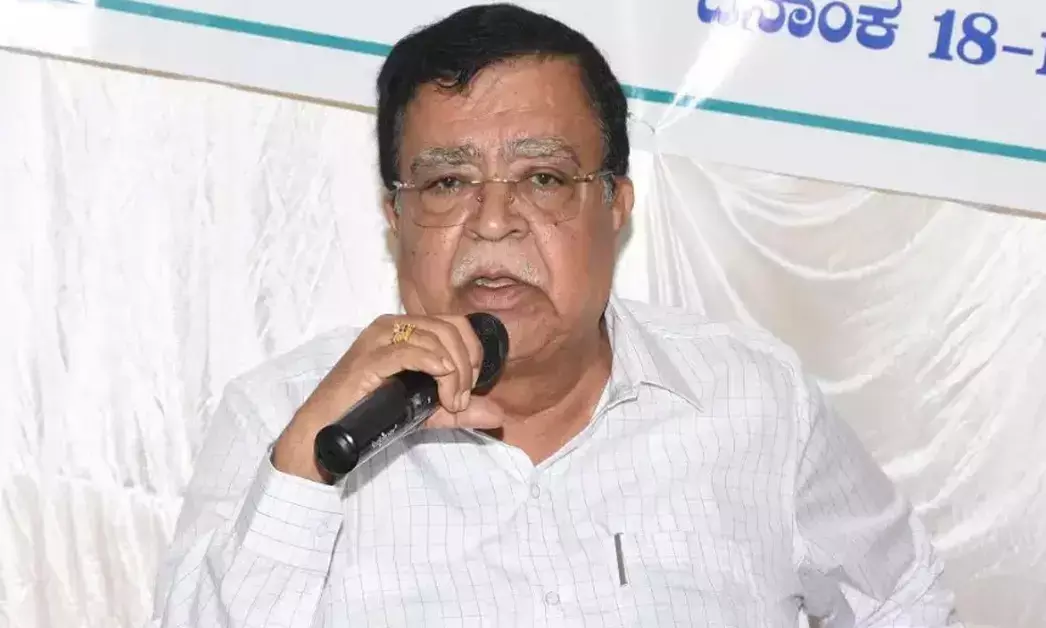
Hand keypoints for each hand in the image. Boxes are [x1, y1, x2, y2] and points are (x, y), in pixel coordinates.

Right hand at [272, 314, 506, 481]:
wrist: (329, 432)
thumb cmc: (373, 414)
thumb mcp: (426, 411)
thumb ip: (461, 410)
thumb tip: (499, 414)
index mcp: (406, 330)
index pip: (455, 323)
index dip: (473, 352)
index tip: (472, 386)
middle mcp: (392, 327)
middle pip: (448, 329)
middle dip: (466, 365)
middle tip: (461, 399)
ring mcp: (377, 339)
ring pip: (432, 339)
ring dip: (452, 373)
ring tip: (450, 402)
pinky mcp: (366, 359)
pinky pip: (407, 350)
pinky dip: (431, 363)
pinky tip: (441, 379)